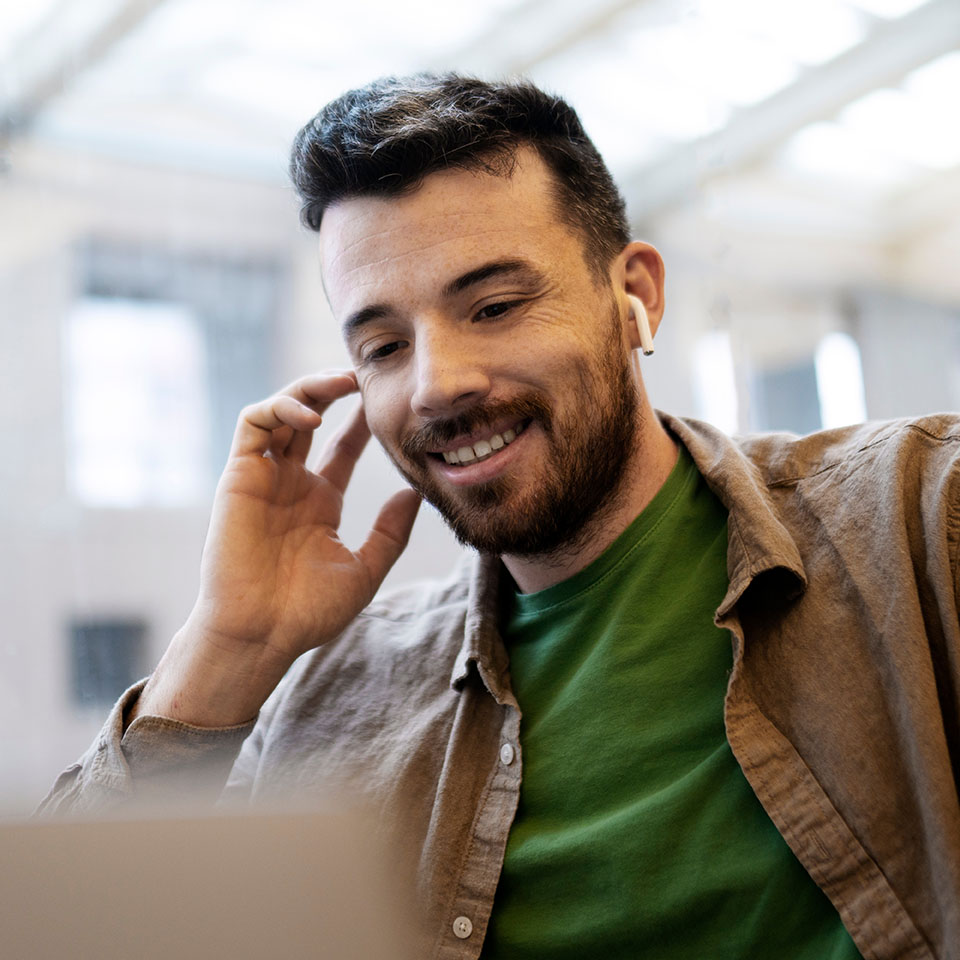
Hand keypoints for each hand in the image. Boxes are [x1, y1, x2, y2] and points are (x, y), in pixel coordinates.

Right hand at [133, 371, 420, 726]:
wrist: (262, 633)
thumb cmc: (308, 611)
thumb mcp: (364, 569)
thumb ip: (390, 532)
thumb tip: (416, 493)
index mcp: (318, 502)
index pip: (342, 447)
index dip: (362, 421)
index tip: (387, 400)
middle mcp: (290, 483)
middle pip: (312, 418)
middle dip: (335, 391)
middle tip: (367, 375)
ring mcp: (263, 477)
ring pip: (282, 411)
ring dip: (309, 388)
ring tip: (343, 382)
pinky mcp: (238, 476)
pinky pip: (253, 425)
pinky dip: (280, 409)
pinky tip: (311, 415)